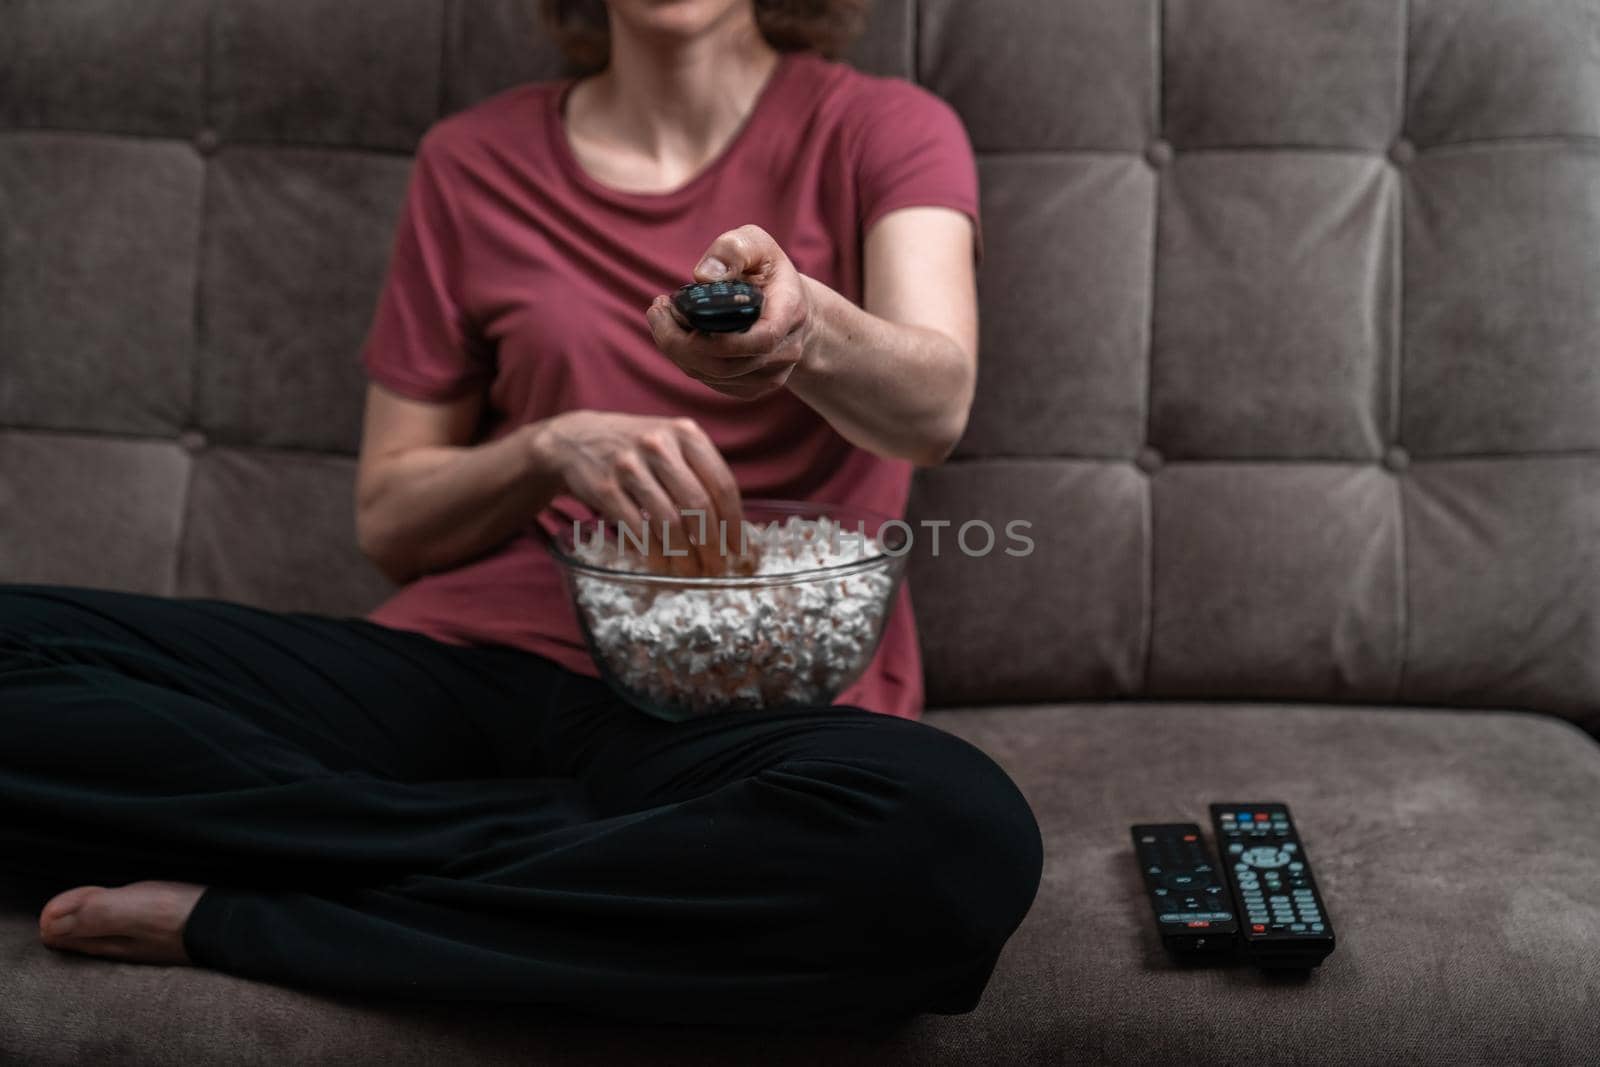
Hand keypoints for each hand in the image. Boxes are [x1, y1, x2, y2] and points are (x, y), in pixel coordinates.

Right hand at [532, 411, 741, 575]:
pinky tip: (661, 564)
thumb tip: (731, 528)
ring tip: (691, 572)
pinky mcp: (605, 487)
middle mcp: (659, 445)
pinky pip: (638, 530)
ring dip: (684, 555)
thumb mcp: (671, 444)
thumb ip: (700, 474)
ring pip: (669, 522)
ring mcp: (629, 466)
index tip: (738, 549)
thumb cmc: (636, 449)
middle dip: (712, 545)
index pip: (722, 483)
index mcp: (686, 433)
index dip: (734, 522)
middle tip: (716, 569)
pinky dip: (653, 553)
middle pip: (698, 506)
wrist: (576, 440)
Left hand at [645, 224, 812, 399]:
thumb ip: (732, 251)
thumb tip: (703, 276)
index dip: (720, 339)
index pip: (761, 339)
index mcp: (789, 313)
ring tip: (663, 318)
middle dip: (680, 341)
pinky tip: (676, 336)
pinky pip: (712, 382)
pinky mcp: (752, 387)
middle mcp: (784, 351)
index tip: (682, 314)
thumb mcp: (755, 244)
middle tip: (658, 310)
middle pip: (727, 365)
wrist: (788, 304)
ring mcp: (770, 375)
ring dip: (678, 350)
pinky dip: (686, 361)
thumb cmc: (767, 270)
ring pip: (714, 376)